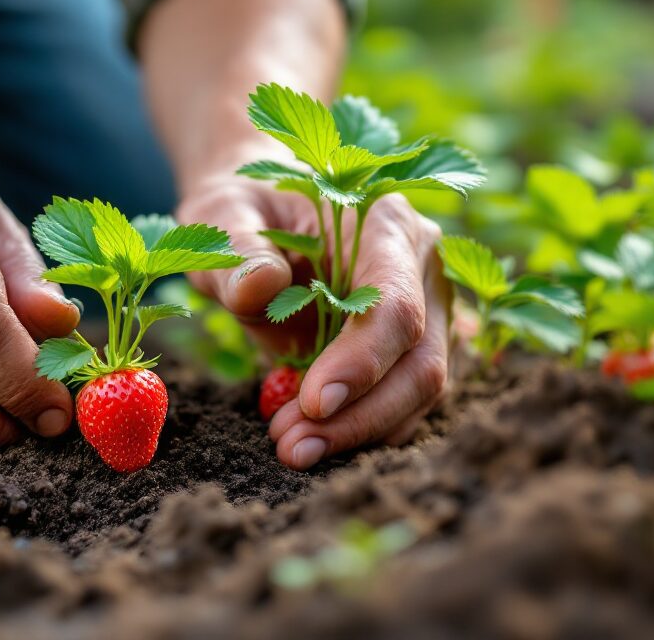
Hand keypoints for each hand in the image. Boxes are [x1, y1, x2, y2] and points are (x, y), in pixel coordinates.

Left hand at [180, 178, 449, 469]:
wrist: (263, 210)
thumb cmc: (245, 208)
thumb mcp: (223, 215)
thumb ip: (237, 250)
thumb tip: (257, 284)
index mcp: (385, 221)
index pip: (394, 304)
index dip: (362, 361)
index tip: (314, 403)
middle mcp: (423, 265)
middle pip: (421, 360)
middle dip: (359, 415)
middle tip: (291, 446)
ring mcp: (430, 307)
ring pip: (420, 389)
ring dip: (359, 430)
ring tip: (291, 446)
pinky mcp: (415, 344)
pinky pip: (404, 399)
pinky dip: (361, 427)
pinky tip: (309, 438)